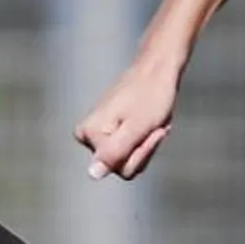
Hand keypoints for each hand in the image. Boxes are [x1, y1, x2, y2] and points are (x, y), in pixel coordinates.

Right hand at [73, 54, 181, 181]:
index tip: (150, 129)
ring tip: (152, 122)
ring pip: (129, 158)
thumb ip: (114, 153)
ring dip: (146, 143)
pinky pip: (130, 148)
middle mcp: (88, 136)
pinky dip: (144, 137)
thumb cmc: (150, 94)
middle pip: (123, 166)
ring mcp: (98, 133)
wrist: (156, 69)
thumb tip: (92, 174)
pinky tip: (149, 122)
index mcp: (90, 134)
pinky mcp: (109, 130)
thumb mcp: (136, 128)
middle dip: (145, 148)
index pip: (122, 168)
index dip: (142, 152)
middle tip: (153, 125)